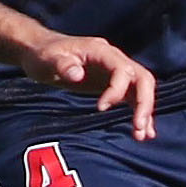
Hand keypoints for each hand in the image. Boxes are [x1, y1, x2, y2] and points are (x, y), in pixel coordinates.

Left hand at [26, 34, 156, 141]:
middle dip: (144, 103)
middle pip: (142, 79)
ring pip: (142, 89)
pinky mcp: (112, 84)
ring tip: (142, 136)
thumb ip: (62, 65)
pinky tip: (141, 132)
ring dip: (145, 111)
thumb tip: (78, 75)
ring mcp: (115, 72)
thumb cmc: (43, 54)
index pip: (122, 70)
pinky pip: (133, 97)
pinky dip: (139, 113)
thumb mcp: (47, 59)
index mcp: (101, 50)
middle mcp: (114, 59)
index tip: (100, 108)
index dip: (116, 90)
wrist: (40, 52)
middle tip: (138, 127)